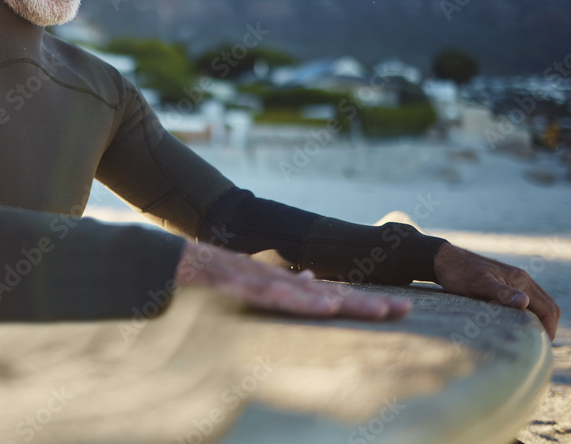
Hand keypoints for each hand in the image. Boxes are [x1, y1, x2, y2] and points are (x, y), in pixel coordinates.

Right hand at [174, 242, 411, 319]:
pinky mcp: (237, 285)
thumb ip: (281, 283)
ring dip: (346, 302)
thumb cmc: (201, 275)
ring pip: (308, 295)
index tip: (395, 309)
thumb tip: (314, 283)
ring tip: (381, 310)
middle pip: (328, 293)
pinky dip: (300, 300)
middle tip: (407, 309)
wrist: (163, 260)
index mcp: (278, 282)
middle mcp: (273, 279)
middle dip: (368, 302)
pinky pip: (273, 295)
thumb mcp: (245, 280)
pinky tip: (325, 304)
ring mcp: (256, 281)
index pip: (327, 294)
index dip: (362, 301)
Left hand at [433, 242, 559, 340]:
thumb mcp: (479, 284)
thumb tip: (525, 302)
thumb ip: (502, 293)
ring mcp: (514, 281)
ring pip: (538, 304)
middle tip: (538, 346)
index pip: (548, 308)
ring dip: (538, 320)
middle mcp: (522, 279)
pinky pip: (525, 301)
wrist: (443, 259)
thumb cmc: (459, 272)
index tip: (542, 346)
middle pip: (548, 306)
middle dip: (547, 326)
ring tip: (528, 339)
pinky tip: (515, 325)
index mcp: (521, 280)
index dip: (549, 328)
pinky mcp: (505, 284)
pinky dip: (528, 315)